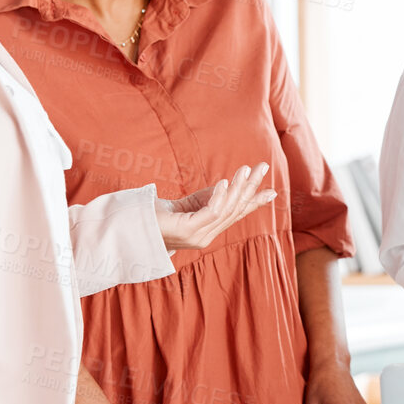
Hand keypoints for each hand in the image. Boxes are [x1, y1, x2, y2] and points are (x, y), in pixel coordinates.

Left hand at [156, 162, 275, 249]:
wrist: (131, 227)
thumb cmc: (156, 216)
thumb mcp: (188, 203)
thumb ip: (208, 198)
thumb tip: (229, 185)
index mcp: (208, 231)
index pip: (236, 214)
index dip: (254, 202)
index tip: (272, 191)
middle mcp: (206, 236)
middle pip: (235, 209)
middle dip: (250, 187)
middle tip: (263, 167)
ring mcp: (197, 236)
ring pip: (226, 209)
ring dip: (238, 188)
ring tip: (246, 170)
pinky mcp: (188, 231)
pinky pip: (211, 212)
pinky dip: (220, 196)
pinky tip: (225, 182)